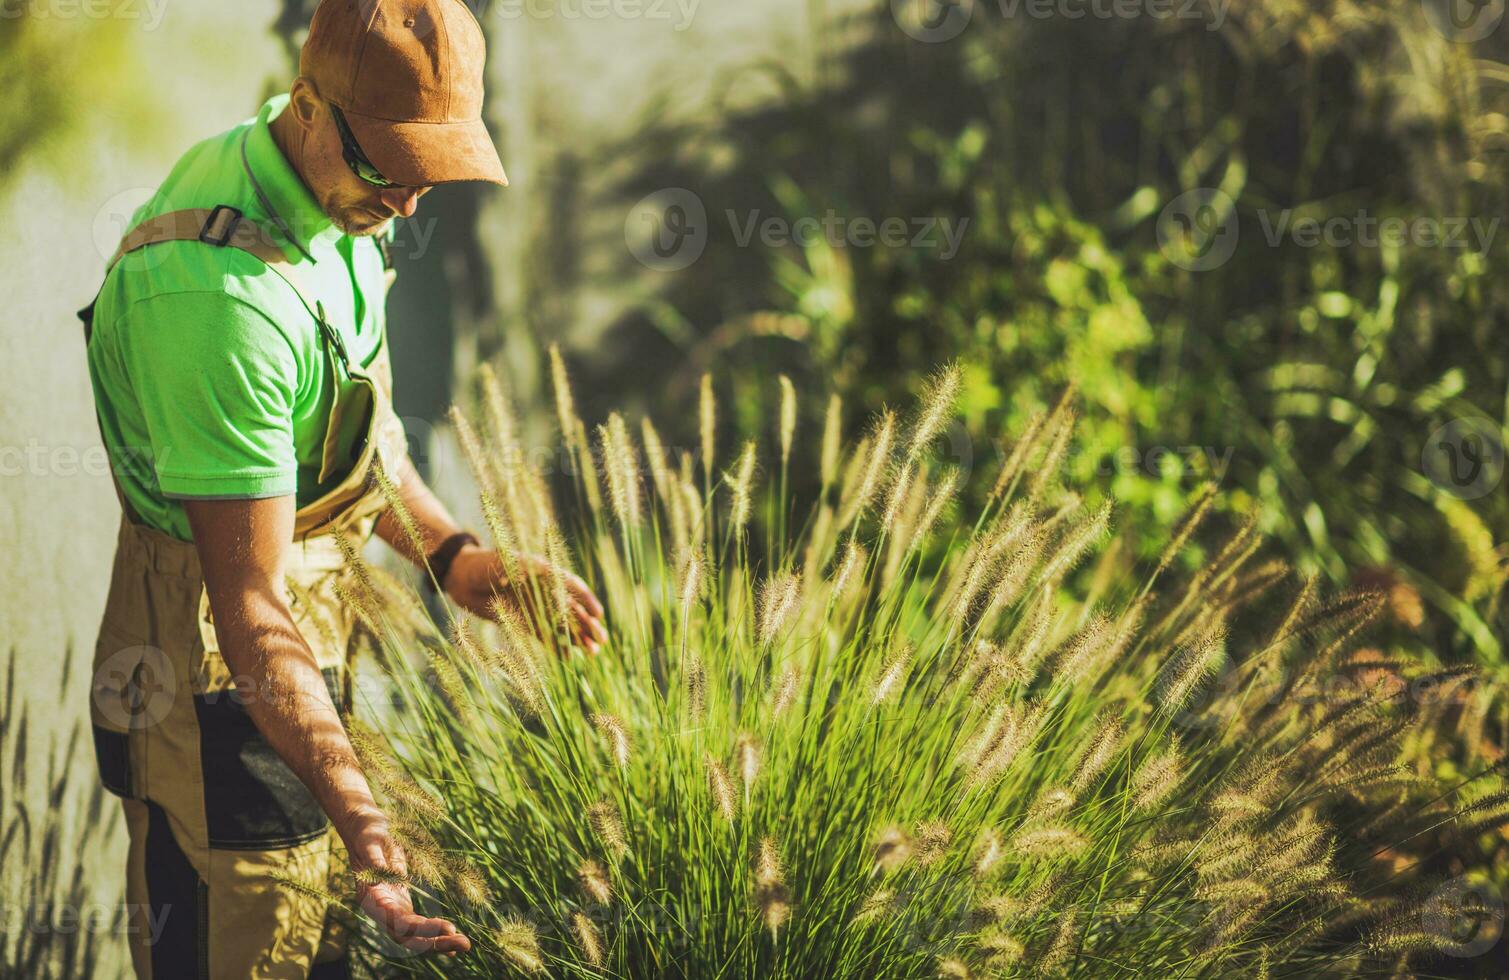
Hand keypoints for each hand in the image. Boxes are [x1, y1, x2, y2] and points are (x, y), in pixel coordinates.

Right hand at [347, 818, 471, 955]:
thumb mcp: (370, 839)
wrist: (364, 830)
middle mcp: (381, 910)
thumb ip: (375, 857)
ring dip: (439, 942)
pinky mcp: (401, 904)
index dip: (423, 928)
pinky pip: (418, 925)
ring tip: (465, 945)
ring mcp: (392, 909)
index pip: (398, 922)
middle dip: (436, 943)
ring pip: (414, 936)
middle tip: (465, 944)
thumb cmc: (368, 832)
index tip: (448, 926)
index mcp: (371, 898)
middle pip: (407, 937)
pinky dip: (434, 935)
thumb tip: (386, 872)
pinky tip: (452, 941)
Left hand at [445, 546, 607, 653]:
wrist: (462, 578)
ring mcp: (535, 607)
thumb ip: (512, 569)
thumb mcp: (496, 563)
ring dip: (578, 637)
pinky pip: (544, 636)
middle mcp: (543, 590)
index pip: (569, 585)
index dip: (585, 599)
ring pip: (562, 624)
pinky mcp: (525, 622)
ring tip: (594, 652)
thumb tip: (527, 574)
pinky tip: (569, 658)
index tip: (598, 613)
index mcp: (542, 572)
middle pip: (570, 608)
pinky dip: (557, 646)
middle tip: (601, 639)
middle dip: (587, 624)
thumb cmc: (480, 565)